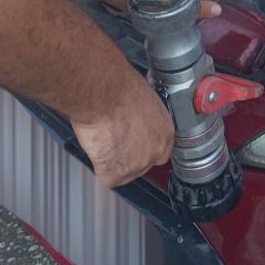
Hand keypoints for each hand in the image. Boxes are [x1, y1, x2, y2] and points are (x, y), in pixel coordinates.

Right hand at [71, 70, 173, 186]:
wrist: (103, 93)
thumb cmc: (119, 87)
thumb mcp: (144, 99)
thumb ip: (146, 118)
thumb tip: (138, 120)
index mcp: (166, 130)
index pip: (160, 149)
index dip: (142, 146)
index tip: (133, 142)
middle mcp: (156, 149)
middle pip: (143, 163)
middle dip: (128, 155)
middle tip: (114, 138)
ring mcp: (137, 164)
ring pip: (124, 171)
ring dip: (112, 160)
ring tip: (105, 137)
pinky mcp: (116, 174)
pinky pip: (106, 176)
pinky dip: (98, 163)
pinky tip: (98, 144)